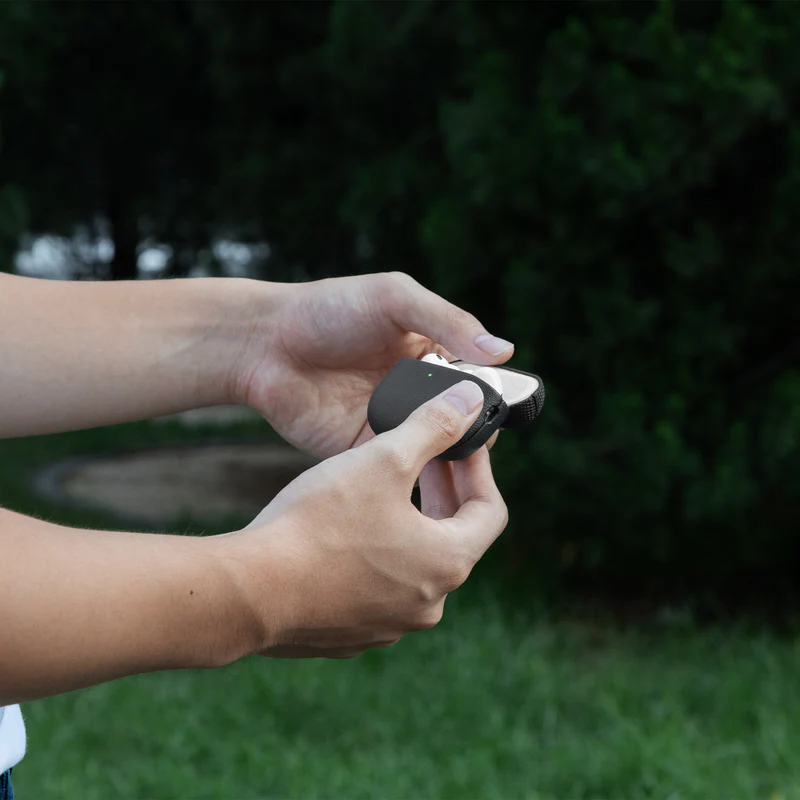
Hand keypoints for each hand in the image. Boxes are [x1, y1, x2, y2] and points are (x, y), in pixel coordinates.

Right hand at [217, 379, 507, 658]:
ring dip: (406, 522)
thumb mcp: (383, 460)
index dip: (478, 468)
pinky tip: (344, 530)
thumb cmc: (320, 523)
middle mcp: (428, 603)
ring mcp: (389, 624)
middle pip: (452, 536)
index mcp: (447, 563)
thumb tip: (468, 401)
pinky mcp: (350, 635)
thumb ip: (433, 426)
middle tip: (423, 456)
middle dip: (440, 491)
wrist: (249, 591)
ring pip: (412, 563)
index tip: (460, 442)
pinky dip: (373, 554)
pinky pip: (375, 587)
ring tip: (382, 487)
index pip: (490, 510)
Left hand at [236, 272, 513, 457]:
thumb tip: (504, 352)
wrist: (263, 342)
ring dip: (445, 453)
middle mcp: (414, 391)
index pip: (475, 380)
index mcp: (430, 353)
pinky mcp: (362, 450)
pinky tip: (418, 467)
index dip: (488, 396)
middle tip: (475, 437)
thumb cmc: (329, 309)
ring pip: (431, 447)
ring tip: (453, 456)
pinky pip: (395, 464)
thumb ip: (449, 322)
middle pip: (458, 419)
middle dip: (470, 430)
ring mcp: (389, 422)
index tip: (496, 408)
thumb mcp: (395, 299)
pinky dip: (410, 467)